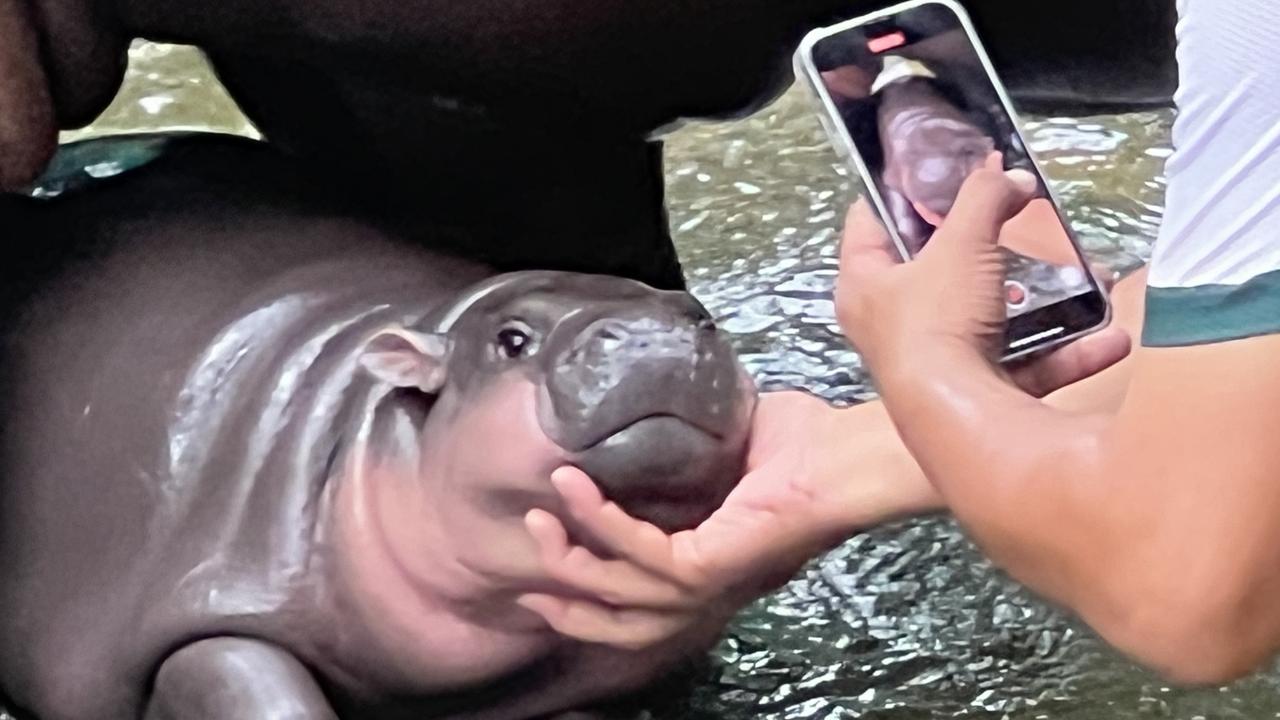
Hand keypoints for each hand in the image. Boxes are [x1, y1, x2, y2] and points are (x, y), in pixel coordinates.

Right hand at [517, 391, 942, 649]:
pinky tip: (574, 485)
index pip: (641, 604)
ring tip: (538, 517)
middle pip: (621, 622)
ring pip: (618, 592)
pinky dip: (600, 518)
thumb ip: (689, 448)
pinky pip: (638, 549)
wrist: (850, 452)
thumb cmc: (808, 446)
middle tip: (527, 574)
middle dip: (568, 601)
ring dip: (570, 558)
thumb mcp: (730, 447)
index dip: (589, 600)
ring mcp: (710, 582)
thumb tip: (651, 411)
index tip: (545, 580)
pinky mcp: (710, 564)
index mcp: (712, 566)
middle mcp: (709, 588)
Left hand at [837, 167, 1131, 395]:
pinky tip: (1111, 337)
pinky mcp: (976, 398)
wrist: (960, 421)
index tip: (938, 170)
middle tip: (1022, 222)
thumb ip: (987, 199)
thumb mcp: (963, 242)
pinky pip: (1028, 366)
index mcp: (865, 284)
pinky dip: (1068, 352)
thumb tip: (1013, 179)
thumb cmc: (938, 322)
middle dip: (988, 249)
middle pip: (937, 272)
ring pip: (991, 321)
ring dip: (1042, 302)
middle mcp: (891, 326)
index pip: (869, 220)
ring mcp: (935, 365)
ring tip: (1084, 277)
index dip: (899, 190)